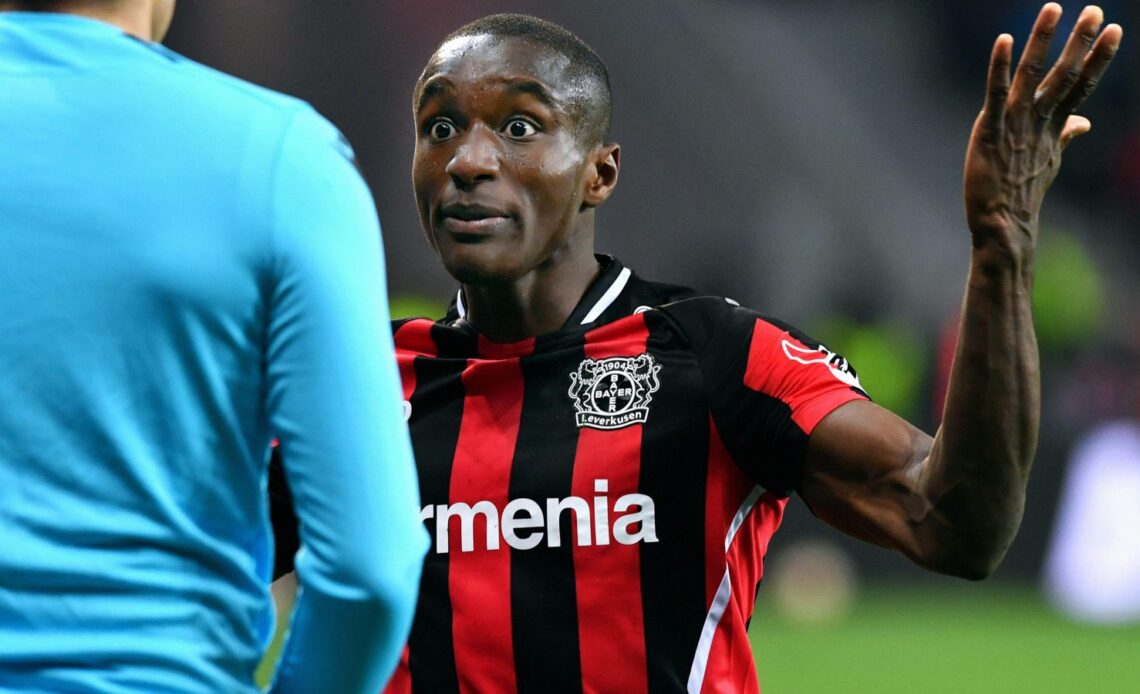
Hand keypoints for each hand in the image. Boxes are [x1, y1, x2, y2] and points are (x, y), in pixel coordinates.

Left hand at [963, 4, 1121, 250]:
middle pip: (1064, 76)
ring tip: (1054, 9)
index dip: (1098, 58)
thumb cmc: (1021, 191)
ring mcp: (1015, 127)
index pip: (1080, 86)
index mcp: (1053, 127)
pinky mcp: (990, 133)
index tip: (1115, 30)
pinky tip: (1003, 40)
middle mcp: (1038, 122)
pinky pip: (995, 95)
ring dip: (1043, 42)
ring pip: (1032, 77)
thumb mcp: (1048, 159)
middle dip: (1080, 43)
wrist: (1002, 225)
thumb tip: (1083, 122)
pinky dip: (999, 68)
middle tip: (1097, 11)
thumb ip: (1064, 135)